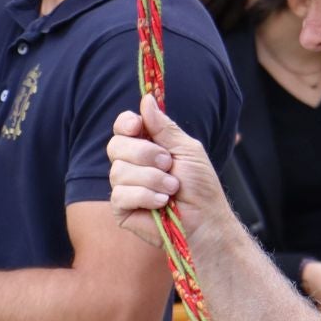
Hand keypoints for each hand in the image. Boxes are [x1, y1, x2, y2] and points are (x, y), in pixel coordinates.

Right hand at [108, 94, 235, 250]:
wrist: (205, 221)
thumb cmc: (200, 187)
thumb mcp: (187, 150)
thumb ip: (164, 127)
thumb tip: (146, 99)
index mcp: (147, 146)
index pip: (123, 127)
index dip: (126, 124)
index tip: (136, 126)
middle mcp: (132, 164)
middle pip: (115, 145)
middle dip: (144, 153)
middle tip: (168, 164)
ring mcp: (124, 186)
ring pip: (118, 171)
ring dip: (151, 178)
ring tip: (172, 189)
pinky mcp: (122, 209)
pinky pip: (120, 194)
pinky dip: (145, 196)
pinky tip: (161, 203)